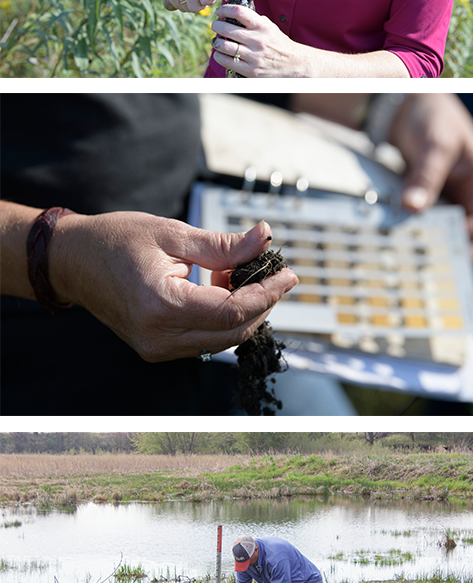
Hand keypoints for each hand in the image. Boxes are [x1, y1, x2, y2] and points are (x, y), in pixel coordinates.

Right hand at [48, 214, 297, 360]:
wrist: (72, 261)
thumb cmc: (116, 240)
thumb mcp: (173, 233)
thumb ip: (223, 245)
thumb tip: (265, 239)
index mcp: (161, 305)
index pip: (233, 312)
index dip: (268, 294)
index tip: (289, 274)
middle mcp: (159, 337)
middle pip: (233, 332)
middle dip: (262, 303)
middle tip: (274, 271)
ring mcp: (156, 349)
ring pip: (222, 341)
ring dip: (243, 311)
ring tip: (237, 273)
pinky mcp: (157, 349)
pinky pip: (204, 340)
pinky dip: (222, 318)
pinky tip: (218, 288)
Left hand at [211, 4, 308, 76]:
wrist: (293, 64)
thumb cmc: (279, 44)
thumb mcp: (270, 27)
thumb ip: (254, 20)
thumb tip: (234, 13)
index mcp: (262, 26)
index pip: (238, 12)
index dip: (224, 10)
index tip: (220, 12)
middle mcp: (257, 40)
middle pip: (226, 28)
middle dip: (216, 25)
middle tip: (215, 26)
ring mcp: (253, 56)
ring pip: (224, 46)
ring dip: (216, 41)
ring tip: (217, 40)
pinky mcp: (250, 70)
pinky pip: (227, 61)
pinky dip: (219, 56)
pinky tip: (220, 53)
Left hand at [389, 94, 472, 264]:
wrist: (408, 109)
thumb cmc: (434, 119)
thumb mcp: (434, 145)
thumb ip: (425, 176)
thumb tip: (413, 206)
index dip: (468, 238)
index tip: (443, 246)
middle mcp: (470, 195)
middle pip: (471, 235)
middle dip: (453, 247)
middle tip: (426, 257)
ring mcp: (450, 200)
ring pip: (448, 232)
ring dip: (432, 240)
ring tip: (411, 248)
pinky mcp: (430, 202)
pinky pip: (428, 222)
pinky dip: (418, 230)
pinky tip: (401, 235)